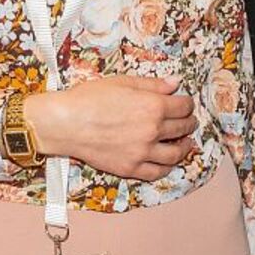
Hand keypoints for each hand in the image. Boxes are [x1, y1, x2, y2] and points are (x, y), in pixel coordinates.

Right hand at [22, 75, 197, 180]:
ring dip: (184, 148)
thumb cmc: (90, 98)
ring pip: (175, 154)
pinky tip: (167, 162)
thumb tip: (175, 83)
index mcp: (153, 106)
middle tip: (189, 122)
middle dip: (188, 123)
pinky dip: (166, 167)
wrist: (66, 123)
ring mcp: (142, 152)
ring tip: (185, 144)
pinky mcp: (130, 168)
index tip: (185, 104)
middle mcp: (152, 131)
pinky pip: (156, 173)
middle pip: (182, 129)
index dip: (187, 104)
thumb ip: (152, 85)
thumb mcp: (123, 82)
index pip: (183, 107)